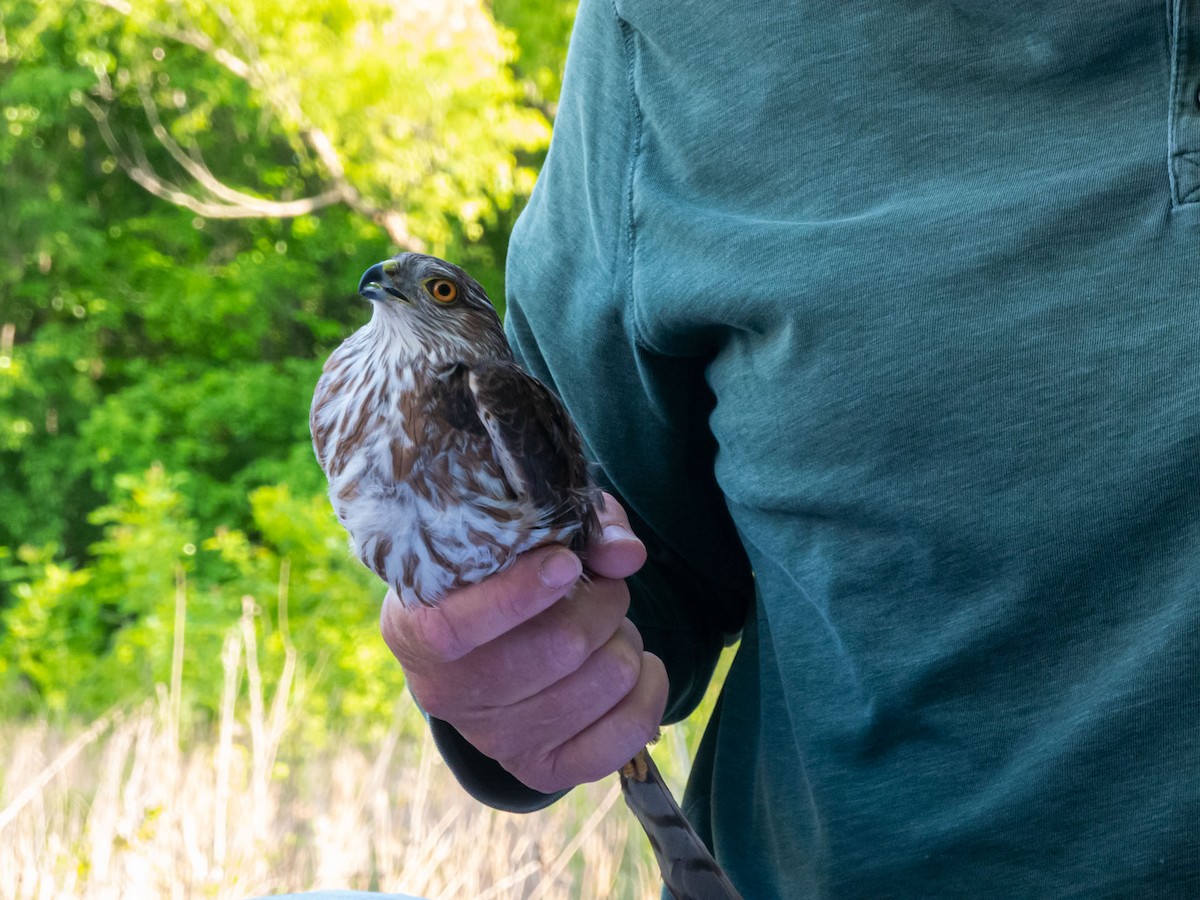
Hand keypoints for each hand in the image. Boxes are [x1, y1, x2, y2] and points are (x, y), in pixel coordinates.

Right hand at [380, 494, 667, 793]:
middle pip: (559, 650)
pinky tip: (639, 666)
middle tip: (600, 585)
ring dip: (625, 640)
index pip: (454, 628)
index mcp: (415, 629)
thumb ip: (577, 528)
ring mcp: (494, 740)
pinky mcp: (539, 770)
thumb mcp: (520, 536)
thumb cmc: (501, 573)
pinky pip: (623, 738)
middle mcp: (446, 693)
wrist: (482, 642)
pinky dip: (649, 692)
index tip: (566, 562)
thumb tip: (625, 555)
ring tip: (606, 626)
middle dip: (603, 602)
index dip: (517, 595)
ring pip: (604, 681)